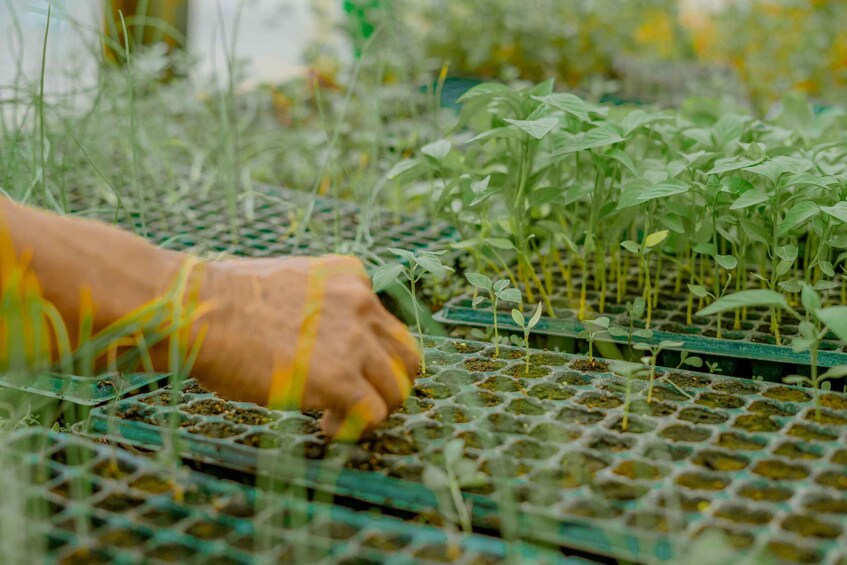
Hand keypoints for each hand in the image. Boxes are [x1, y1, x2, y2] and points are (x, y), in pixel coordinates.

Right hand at [193, 255, 419, 440]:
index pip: (385, 324)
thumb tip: (321, 341)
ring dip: (375, 409)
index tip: (343, 368)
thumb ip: (320, 306)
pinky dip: (357, 428)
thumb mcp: (290, 285)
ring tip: (338, 416)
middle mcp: (363, 303)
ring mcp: (355, 341)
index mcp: (351, 276)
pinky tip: (328, 426)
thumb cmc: (224, 302)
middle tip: (359, 398)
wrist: (198, 311)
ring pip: (397, 388)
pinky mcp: (341, 378)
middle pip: (406, 356)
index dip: (370, 354)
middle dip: (387, 382)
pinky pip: (373, 413)